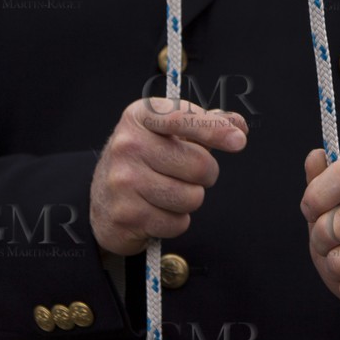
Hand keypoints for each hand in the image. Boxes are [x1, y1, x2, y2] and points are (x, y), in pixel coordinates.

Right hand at [89, 97, 248, 255]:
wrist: (101, 198)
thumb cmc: (144, 159)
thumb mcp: (168, 131)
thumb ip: (205, 124)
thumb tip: (238, 126)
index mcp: (140, 116)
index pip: (182, 117)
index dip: (214, 129)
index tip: (238, 141)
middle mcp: (128, 145)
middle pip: (199, 164)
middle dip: (205, 173)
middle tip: (189, 174)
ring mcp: (123, 181)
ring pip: (192, 197)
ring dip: (190, 198)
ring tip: (170, 191)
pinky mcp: (126, 215)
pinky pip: (178, 223)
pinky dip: (176, 221)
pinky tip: (157, 211)